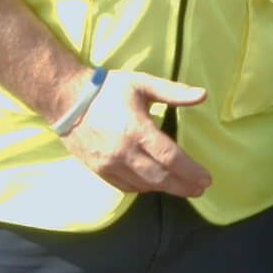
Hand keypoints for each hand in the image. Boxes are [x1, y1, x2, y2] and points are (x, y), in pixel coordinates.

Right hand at [60, 70, 212, 197]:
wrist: (66, 100)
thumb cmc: (108, 89)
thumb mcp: (143, 83)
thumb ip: (174, 92)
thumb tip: (203, 95)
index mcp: (137, 129)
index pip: (170, 157)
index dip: (190, 171)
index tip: (206, 179)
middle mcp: (123, 152)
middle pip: (159, 177)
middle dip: (182, 186)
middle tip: (199, 189)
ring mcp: (109, 164)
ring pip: (143, 185)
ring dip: (164, 188)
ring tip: (182, 187)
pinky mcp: (98, 170)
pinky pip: (125, 186)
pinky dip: (142, 188)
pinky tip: (154, 184)